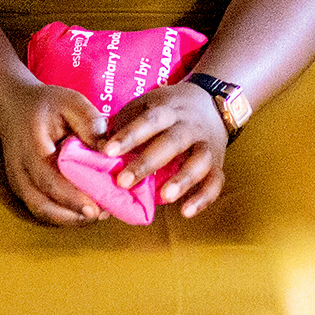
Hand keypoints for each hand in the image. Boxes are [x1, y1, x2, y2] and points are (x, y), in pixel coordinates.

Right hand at [0, 79, 107, 225]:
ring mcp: (17, 181)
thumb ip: (91, 124)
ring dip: (69, 218)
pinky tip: (83, 211)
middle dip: (74, 214)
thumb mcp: (71, 102)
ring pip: (41, 211)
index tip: (96, 209)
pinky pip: (41, 208)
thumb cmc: (45, 104)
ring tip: (97, 215)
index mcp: (31, 146)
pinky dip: (62, 214)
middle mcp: (19, 169)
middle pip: (43, 204)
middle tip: (103, 215)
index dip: (72, 198)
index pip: (49, 179)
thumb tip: (110, 153)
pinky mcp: (22, 188)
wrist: (12, 105)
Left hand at [102, 80, 228, 219]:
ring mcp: (206, 145)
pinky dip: (203, 198)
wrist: (210, 103)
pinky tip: (185, 212)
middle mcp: (189, 126)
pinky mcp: (218, 163)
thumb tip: (95, 146)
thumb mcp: (146, 105)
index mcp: (168, 110)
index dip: (129, 135)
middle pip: (172, 142)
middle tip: (123, 182)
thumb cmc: (166, 111)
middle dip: (148, 163)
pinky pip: (216, 182)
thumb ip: (124, 124)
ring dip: (183, 179)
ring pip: (199, 161)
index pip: (149, 120)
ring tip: (164, 197)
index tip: (107, 152)